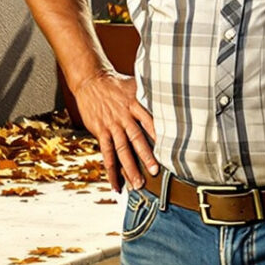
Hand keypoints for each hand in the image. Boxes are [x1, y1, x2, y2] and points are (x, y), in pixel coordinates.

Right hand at [72, 71, 158, 190]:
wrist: (91, 80)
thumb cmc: (116, 84)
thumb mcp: (136, 85)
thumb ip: (150, 95)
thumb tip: (172, 98)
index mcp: (135, 104)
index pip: (150, 121)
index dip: (159, 135)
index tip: (170, 148)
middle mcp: (123, 117)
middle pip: (136, 138)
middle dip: (146, 156)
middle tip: (155, 171)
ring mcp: (111, 125)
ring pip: (121, 150)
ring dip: (129, 168)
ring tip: (138, 184)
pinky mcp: (100, 132)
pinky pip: (106, 154)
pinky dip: (111, 171)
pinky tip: (116, 184)